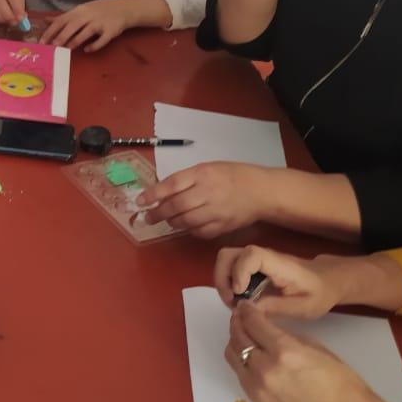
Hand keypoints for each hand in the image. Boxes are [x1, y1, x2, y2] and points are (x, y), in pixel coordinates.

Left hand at [40, 0, 168, 50]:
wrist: (123, 9)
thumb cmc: (97, 11)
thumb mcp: (80, 11)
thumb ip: (63, 17)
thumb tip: (44, 21)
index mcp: (79, 11)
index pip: (62, 20)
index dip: (51, 30)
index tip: (42, 41)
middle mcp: (89, 15)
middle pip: (73, 25)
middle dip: (62, 36)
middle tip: (52, 46)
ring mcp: (100, 23)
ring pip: (86, 32)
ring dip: (76, 40)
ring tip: (67, 48)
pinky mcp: (111, 31)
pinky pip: (102, 39)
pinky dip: (94, 45)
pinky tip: (87, 50)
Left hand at [137, 162, 270, 238]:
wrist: (262, 191)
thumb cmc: (232, 175)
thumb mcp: (208, 168)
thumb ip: (186, 180)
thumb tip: (161, 193)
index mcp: (202, 173)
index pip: (171, 185)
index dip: (153, 194)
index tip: (140, 201)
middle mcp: (208, 192)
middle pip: (176, 206)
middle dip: (158, 213)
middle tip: (148, 217)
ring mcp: (216, 211)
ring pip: (185, 221)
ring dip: (172, 222)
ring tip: (167, 221)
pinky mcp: (223, 226)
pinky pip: (199, 232)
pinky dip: (189, 230)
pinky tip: (187, 226)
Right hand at [214, 246, 345, 318]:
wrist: (328, 280)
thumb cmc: (319, 293)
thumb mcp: (303, 307)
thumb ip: (275, 307)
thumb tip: (246, 309)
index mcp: (279, 264)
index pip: (251, 255)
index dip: (239, 273)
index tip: (240, 294)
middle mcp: (264, 256)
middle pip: (228, 254)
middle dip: (222, 277)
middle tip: (230, 301)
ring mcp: (256, 259)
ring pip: (226, 259)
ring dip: (223, 280)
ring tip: (232, 301)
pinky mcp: (253, 265)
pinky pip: (231, 266)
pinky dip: (227, 281)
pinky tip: (237, 298)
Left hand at [225, 301, 376, 401]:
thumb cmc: (340, 381)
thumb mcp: (315, 347)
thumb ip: (286, 336)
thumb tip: (266, 326)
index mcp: (284, 351)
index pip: (253, 323)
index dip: (247, 310)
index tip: (245, 305)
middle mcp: (265, 368)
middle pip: (238, 337)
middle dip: (237, 322)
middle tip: (240, 315)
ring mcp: (257, 387)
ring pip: (233, 356)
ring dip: (235, 341)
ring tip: (243, 333)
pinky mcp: (256, 400)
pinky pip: (239, 374)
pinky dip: (241, 360)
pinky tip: (250, 355)